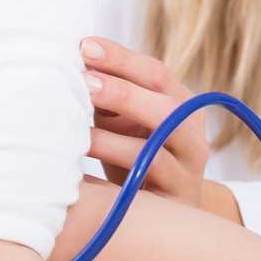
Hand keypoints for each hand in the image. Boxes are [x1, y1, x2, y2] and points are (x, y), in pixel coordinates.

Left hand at [81, 37, 238, 220]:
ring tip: (76, 129)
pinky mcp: (175, 204)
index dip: (121, 58)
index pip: (156, 74)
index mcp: (182, 104)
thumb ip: (107, 96)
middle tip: (83, 82)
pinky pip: (144, 187)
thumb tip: (67, 66)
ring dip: (112, 138)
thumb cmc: (136, 154)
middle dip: (122, 92)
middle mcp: (192, 135)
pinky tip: (82, 165)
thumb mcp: (125, 121)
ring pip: (156, 151)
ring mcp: (188, 172)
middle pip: (166, 108)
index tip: (84, 46)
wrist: (167, 214)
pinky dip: (114, 172)